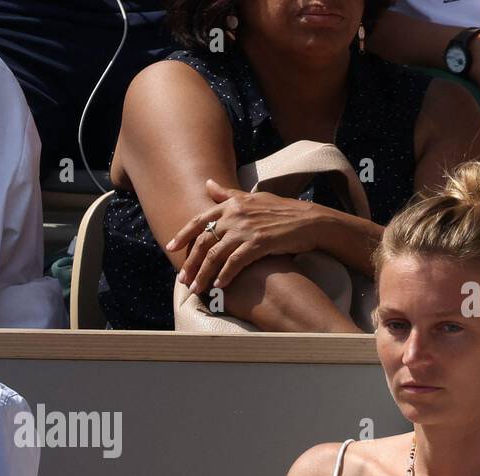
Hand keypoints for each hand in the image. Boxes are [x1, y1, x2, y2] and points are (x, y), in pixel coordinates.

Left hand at [166, 179, 331, 294]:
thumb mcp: (252, 198)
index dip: (182, 235)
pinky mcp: (258, 243)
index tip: (170, 247)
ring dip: (203, 275)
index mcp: (231, 205)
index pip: (199, 220)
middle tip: (183, 279)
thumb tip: (207, 183)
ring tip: (197, 289)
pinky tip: (219, 286)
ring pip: (215, 255)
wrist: (309, 221)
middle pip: (203, 242)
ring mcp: (246, 229)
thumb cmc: (281, 210)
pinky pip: (234, 263)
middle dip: (190, 263)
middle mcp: (235, 215)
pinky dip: (225, 275)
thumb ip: (227, 194)